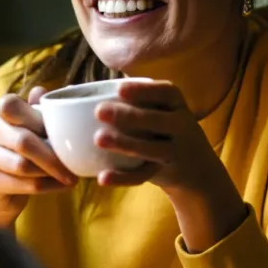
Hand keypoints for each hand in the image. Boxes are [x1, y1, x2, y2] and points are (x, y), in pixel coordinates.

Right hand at [0, 87, 77, 229]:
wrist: (4, 188)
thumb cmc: (26, 149)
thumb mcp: (36, 126)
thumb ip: (44, 109)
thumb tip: (63, 88)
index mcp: (0, 111)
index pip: (12, 106)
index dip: (38, 121)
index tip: (62, 135)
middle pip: (23, 141)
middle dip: (53, 157)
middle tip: (75, 168)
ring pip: (23, 166)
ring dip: (51, 173)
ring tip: (70, 177)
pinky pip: (23, 185)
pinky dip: (47, 186)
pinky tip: (61, 186)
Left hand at [92, 80, 223, 191]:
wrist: (196, 167)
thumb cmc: (162, 128)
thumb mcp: (158, 110)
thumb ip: (128, 100)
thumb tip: (72, 91)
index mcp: (176, 104)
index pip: (166, 92)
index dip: (144, 90)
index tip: (120, 89)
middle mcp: (181, 125)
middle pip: (158, 120)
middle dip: (130, 115)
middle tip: (99, 111)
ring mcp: (175, 151)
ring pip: (152, 149)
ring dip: (126, 143)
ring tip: (98, 139)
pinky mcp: (165, 173)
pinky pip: (144, 175)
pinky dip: (123, 178)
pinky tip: (102, 178)